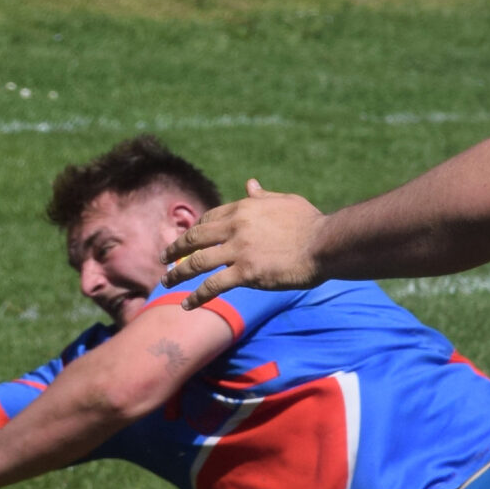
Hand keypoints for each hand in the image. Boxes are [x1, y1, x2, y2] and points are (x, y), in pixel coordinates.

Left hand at [164, 179, 325, 305]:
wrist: (326, 243)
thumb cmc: (311, 223)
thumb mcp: (286, 201)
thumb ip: (264, 196)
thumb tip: (250, 184)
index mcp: (243, 208)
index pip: (209, 218)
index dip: (195, 230)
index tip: (187, 240)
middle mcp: (235, 226)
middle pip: (195, 237)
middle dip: (175, 248)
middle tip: (163, 257)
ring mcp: (238, 250)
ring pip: (197, 261)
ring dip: (177, 273)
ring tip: (165, 282)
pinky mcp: (245, 272)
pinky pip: (213, 285)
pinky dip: (197, 296)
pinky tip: (186, 304)